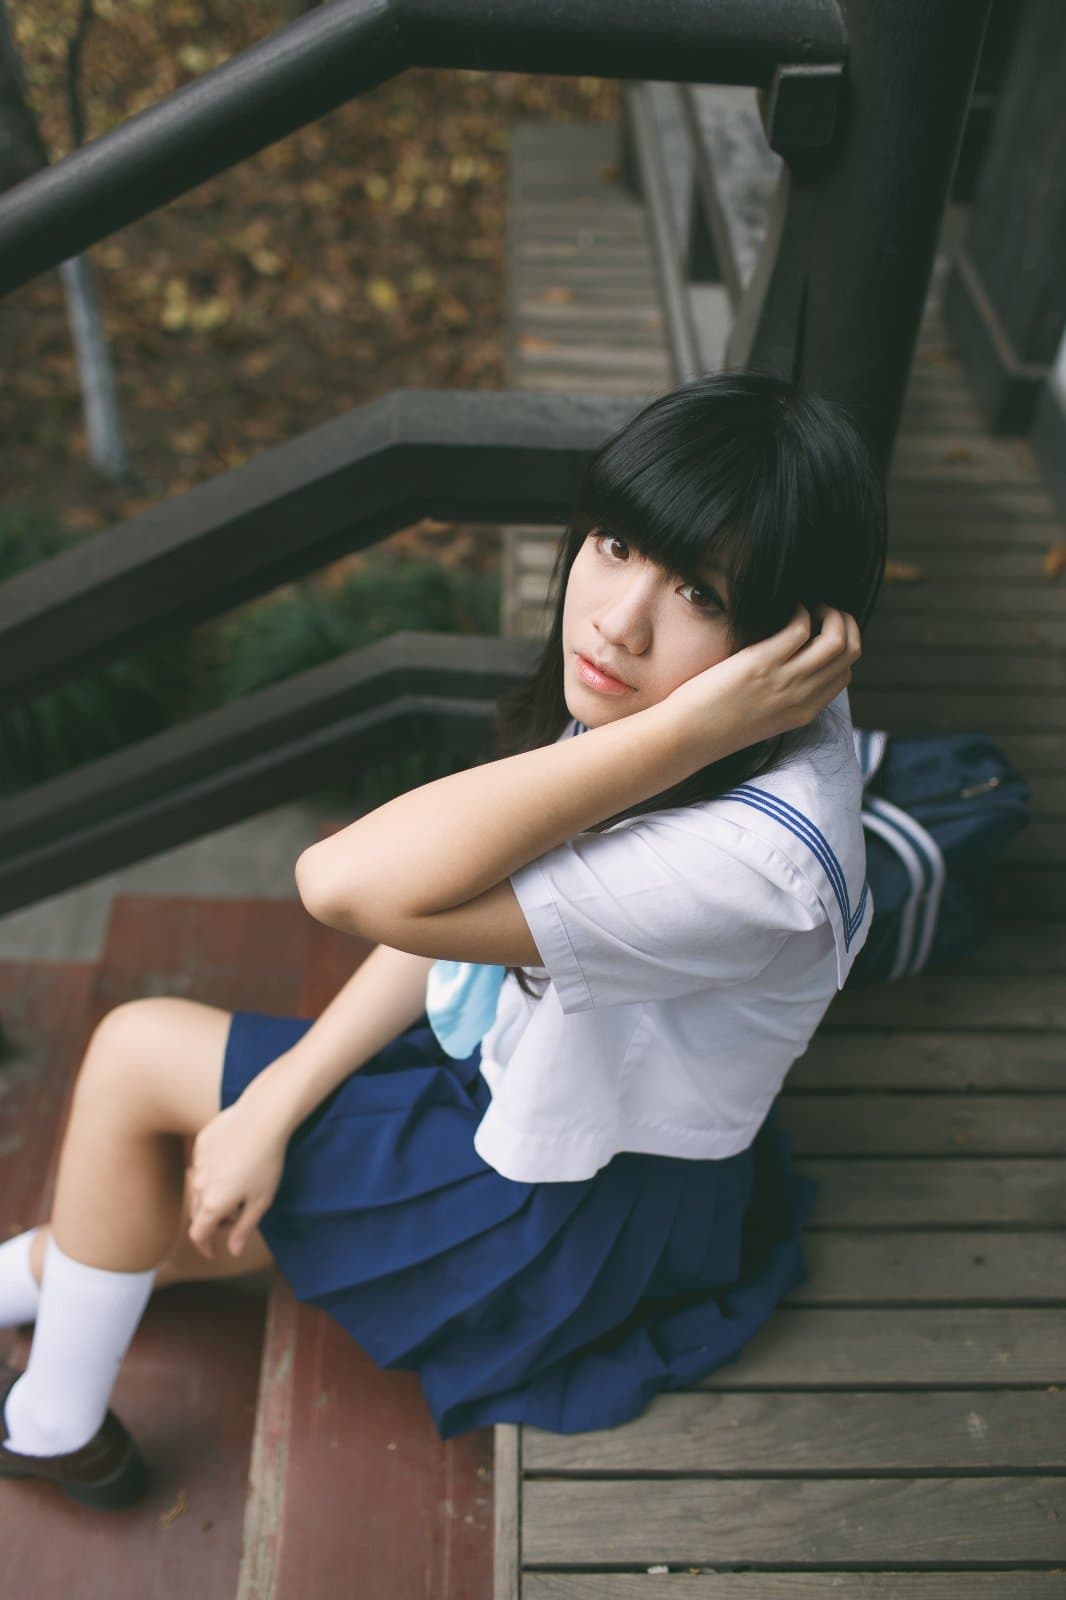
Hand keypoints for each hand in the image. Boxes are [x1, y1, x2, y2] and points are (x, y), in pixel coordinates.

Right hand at [186, 1095, 289, 1260]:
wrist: (263, 1118)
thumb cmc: (267, 1162)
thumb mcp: (261, 1201)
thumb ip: (244, 1228)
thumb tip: (233, 1251)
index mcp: (213, 1204)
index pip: (198, 1234)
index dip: (205, 1247)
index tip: (214, 1252)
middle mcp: (199, 1185)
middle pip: (198, 1212)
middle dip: (214, 1221)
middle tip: (236, 1219)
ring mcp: (198, 1163)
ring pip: (200, 1188)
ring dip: (214, 1196)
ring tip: (239, 1189)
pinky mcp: (201, 1143)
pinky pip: (203, 1165)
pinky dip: (215, 1172)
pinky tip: (235, 1162)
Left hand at [663, 602, 860, 753]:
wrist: (688, 738)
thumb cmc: (716, 724)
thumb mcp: (762, 716)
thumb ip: (783, 696)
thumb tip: (790, 664)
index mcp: (805, 712)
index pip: (845, 674)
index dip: (842, 647)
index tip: (824, 631)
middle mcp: (802, 697)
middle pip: (849, 653)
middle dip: (844, 624)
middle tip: (824, 611)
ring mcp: (785, 681)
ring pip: (835, 639)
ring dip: (830, 613)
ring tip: (812, 606)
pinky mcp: (762, 664)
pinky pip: (799, 628)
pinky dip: (800, 610)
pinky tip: (787, 607)